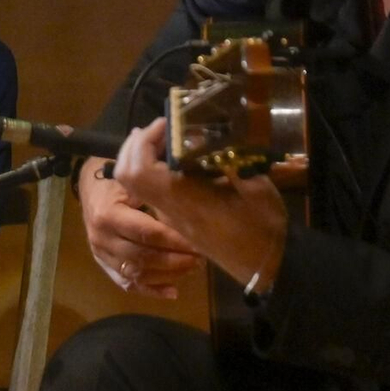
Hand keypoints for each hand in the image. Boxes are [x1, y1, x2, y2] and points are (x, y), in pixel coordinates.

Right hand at [78, 151, 199, 297]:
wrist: (90, 188)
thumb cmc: (116, 180)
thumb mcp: (133, 181)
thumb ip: (155, 197)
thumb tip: (189, 211)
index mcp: (108, 216)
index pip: (147, 234)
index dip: (175, 241)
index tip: (199, 242)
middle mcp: (102, 239)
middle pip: (143, 257)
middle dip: (175, 261)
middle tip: (201, 257)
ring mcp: (101, 255)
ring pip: (137, 274)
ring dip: (167, 275)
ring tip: (193, 268)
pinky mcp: (104, 265)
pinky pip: (128, 284)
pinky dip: (151, 290)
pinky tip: (173, 292)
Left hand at [112, 119, 287, 288]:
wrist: (263, 268)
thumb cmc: (263, 230)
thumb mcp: (259, 191)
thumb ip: (235, 162)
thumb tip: (217, 137)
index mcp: (184, 199)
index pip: (139, 171)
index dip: (144, 142)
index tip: (166, 123)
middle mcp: (168, 208)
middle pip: (126, 175)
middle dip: (135, 145)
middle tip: (159, 126)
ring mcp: (168, 215)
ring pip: (133, 183)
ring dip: (140, 155)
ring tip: (163, 135)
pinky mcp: (174, 218)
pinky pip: (148, 190)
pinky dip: (149, 167)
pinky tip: (171, 156)